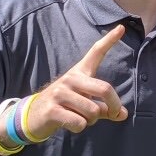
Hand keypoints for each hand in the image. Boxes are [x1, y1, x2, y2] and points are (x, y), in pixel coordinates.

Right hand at [26, 24, 128, 139]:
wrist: (32, 115)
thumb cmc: (65, 106)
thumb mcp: (84, 102)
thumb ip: (104, 108)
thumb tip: (123, 115)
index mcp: (79, 73)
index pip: (96, 52)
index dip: (109, 40)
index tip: (122, 27)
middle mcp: (70, 79)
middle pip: (104, 89)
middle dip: (113, 106)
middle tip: (114, 114)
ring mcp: (60, 93)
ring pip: (93, 111)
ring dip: (92, 121)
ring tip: (81, 118)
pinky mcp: (52, 110)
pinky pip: (80, 123)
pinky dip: (80, 127)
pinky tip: (70, 124)